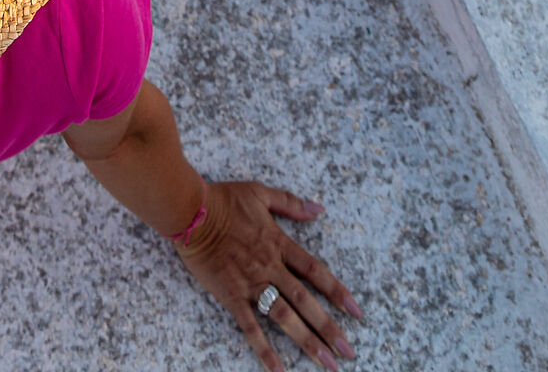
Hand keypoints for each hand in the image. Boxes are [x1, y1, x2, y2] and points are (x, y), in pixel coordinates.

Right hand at [177, 180, 362, 368]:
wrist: (190, 212)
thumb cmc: (223, 199)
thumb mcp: (260, 192)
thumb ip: (291, 203)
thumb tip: (319, 209)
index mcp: (278, 243)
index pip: (315, 271)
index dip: (337, 292)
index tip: (357, 312)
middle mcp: (270, 267)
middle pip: (305, 301)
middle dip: (329, 327)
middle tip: (348, 351)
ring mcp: (251, 283)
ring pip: (284, 317)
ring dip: (307, 341)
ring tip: (327, 363)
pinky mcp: (231, 296)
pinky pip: (250, 328)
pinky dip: (264, 350)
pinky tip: (279, 371)